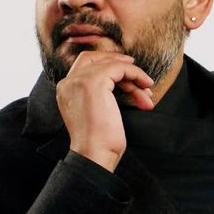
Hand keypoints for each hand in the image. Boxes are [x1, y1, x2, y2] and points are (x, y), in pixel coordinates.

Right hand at [55, 51, 153, 171]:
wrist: (94, 154)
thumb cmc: (99, 142)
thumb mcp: (97, 112)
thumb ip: (101, 94)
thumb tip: (125, 81)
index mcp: (65, 90)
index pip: (85, 63)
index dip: (107, 62)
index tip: (129, 71)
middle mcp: (68, 82)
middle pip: (96, 58)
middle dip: (120, 63)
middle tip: (141, 77)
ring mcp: (79, 80)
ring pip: (112, 64)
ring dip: (134, 77)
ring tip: (148, 93)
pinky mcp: (94, 81)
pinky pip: (120, 67)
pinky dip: (136, 74)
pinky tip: (146, 88)